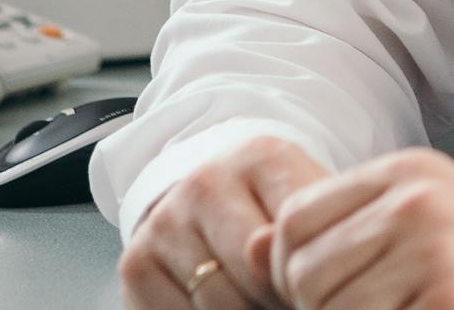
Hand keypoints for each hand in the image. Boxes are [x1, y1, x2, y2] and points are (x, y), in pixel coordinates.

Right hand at [122, 136, 330, 309]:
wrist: (211, 206)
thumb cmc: (274, 214)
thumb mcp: (310, 209)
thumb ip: (318, 231)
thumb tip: (290, 269)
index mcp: (262, 158)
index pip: (294, 235)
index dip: (307, 277)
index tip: (311, 288)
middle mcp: (205, 182)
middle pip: (256, 275)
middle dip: (277, 300)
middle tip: (283, 299)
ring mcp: (165, 221)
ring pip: (219, 303)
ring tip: (259, 303)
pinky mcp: (135, 262)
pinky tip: (219, 306)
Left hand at [266, 148, 453, 309]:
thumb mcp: (429, 223)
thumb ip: (346, 230)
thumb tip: (246, 251)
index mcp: (408, 173)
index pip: (292, 223)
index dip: (295, 273)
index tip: (336, 294)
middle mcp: (417, 205)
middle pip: (304, 276)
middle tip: (389, 308)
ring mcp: (437, 257)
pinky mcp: (453, 306)